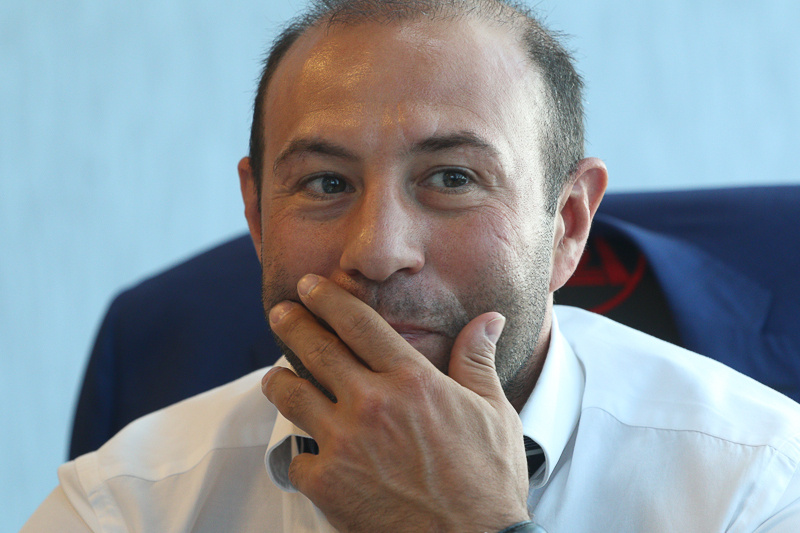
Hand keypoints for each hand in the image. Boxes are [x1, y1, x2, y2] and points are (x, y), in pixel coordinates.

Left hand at [263, 274, 529, 532]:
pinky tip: (309, 453)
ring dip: (279, 381)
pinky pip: (297, 458)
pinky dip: (302, 454)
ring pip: (291, 395)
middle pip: (316, 349)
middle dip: (291, 323)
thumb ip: (477, 361)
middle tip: (279, 312)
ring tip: (276, 376)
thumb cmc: (488, 480)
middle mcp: (372, 403)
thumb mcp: (494, 412)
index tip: (310, 286)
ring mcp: (344, 443)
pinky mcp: (327, 484)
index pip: (358, 323)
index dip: (328, 298)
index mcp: (411, 380)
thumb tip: (490, 319)